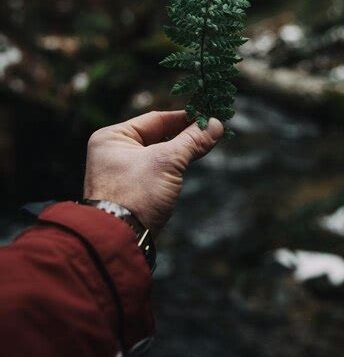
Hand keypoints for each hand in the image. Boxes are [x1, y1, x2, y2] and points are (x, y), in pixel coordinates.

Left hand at [84, 111, 222, 234]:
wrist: (118, 241)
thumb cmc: (136, 194)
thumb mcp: (167, 162)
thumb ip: (192, 141)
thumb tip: (217, 124)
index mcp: (112, 137)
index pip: (155, 119)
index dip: (184, 117)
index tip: (209, 115)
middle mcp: (113, 152)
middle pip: (157, 136)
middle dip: (185, 134)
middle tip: (212, 129)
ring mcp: (121, 173)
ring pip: (158, 154)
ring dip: (181, 151)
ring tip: (206, 144)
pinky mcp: (131, 191)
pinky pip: (156, 171)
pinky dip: (173, 167)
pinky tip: (190, 163)